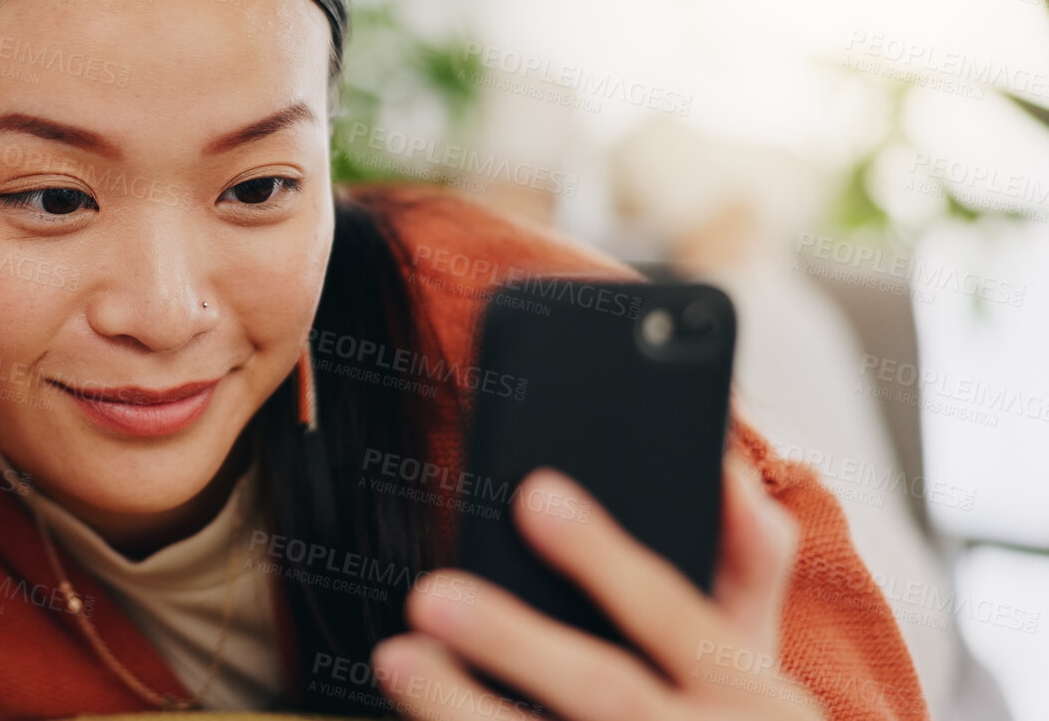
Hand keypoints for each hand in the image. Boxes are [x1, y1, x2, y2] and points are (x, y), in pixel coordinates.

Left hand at [374, 455, 823, 719]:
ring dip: (463, 709)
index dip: (604, 557)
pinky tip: (414, 720)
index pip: (674, 614)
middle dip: (516, 640)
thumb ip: (746, 556)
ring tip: (398, 658)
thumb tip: (722, 464)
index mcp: (750, 692)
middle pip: (604, 692)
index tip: (536, 495)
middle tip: (431, 593)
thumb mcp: (761, 654)